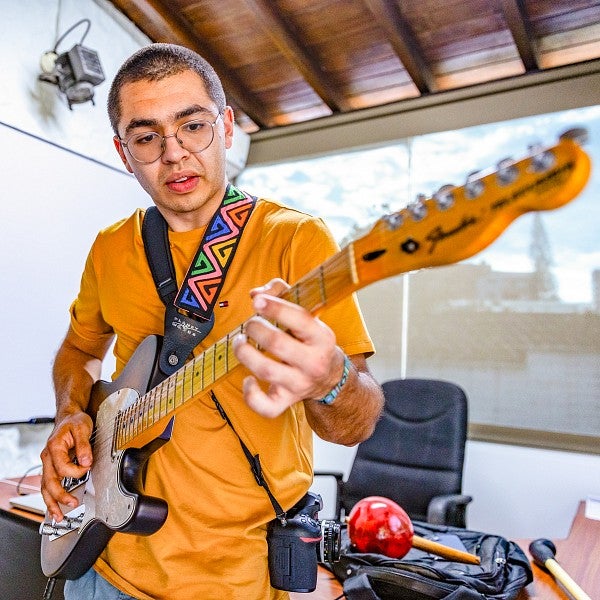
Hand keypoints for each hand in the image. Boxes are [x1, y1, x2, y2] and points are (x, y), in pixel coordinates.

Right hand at [40, 411, 93, 520]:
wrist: (69, 417)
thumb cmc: (75, 422)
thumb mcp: (82, 428)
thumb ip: (84, 446)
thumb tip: (86, 462)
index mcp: (54, 447)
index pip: (62, 467)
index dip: (76, 471)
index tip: (87, 467)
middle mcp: (47, 457)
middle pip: (49, 482)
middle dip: (59, 496)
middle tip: (71, 504)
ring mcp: (48, 463)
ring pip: (45, 488)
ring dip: (51, 503)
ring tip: (59, 516)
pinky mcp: (51, 467)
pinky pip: (48, 485)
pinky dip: (51, 498)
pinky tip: (55, 508)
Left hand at [232, 278, 345, 417]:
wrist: (329, 377)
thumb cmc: (310, 341)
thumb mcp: (307, 316)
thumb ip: (282, 295)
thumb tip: (256, 294)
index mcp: (322, 337)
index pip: (299, 319)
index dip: (274, 307)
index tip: (257, 301)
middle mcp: (313, 362)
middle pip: (277, 343)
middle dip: (256, 329)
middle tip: (250, 324)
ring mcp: (300, 384)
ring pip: (266, 371)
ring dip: (245, 353)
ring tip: (240, 342)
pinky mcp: (287, 401)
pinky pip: (267, 407)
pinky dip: (251, 396)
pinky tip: (247, 380)